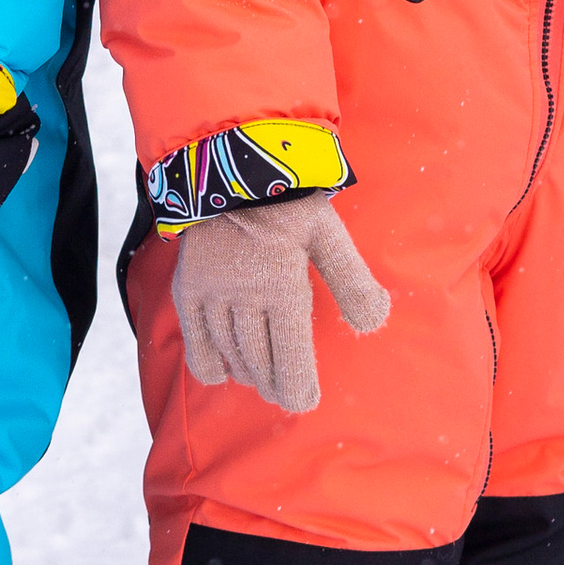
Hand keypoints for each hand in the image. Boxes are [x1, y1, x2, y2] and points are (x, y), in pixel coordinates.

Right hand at [171, 196, 389, 414]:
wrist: (229, 164)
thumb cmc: (287, 199)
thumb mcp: (328, 233)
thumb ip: (352, 281)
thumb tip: (376, 321)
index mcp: (282, 286)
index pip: (290, 359)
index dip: (298, 389)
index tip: (305, 400)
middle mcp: (243, 297)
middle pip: (260, 364)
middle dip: (276, 384)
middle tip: (287, 391)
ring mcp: (211, 295)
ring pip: (231, 355)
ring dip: (250, 374)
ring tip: (263, 380)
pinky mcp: (188, 290)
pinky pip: (196, 344)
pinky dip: (211, 365)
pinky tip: (226, 371)